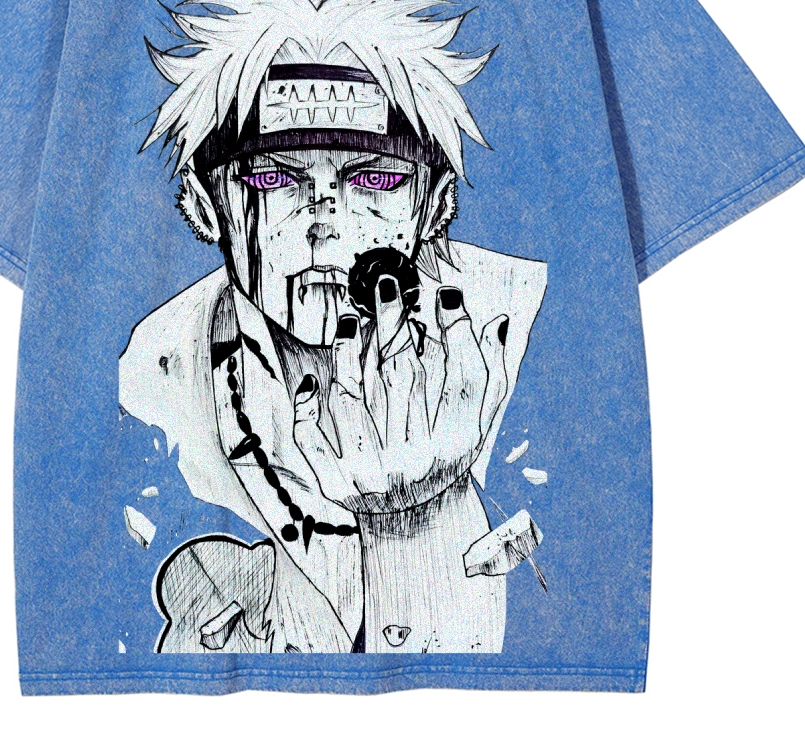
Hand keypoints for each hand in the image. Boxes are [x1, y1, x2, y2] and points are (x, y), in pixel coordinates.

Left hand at [293, 277, 504, 513]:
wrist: (411, 522)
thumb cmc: (445, 459)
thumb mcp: (476, 425)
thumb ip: (489, 377)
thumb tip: (496, 323)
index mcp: (456, 446)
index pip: (463, 381)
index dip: (457, 334)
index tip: (447, 294)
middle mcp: (416, 462)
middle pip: (404, 379)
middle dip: (394, 325)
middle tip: (387, 284)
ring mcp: (371, 474)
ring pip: (354, 401)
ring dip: (349, 355)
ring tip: (352, 318)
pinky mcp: (334, 485)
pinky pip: (313, 442)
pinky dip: (309, 411)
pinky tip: (314, 381)